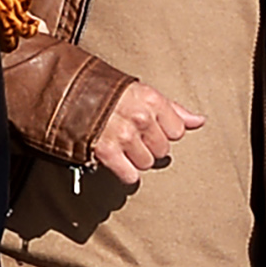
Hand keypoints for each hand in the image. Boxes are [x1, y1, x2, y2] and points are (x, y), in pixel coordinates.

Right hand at [86, 79, 203, 182]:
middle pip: (162, 150)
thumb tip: (199, 121)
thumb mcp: (141, 91)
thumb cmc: (105, 91)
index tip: (148, 127)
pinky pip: (129, 175)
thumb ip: (172, 108)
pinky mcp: (106, 151)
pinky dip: (124, 172)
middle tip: (131, 136)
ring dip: (135, 158)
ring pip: (146, 163)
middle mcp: (140, 118)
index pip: (177, 131)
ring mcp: (123, 135)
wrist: (66, 92)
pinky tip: (116, 159)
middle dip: (148, 146)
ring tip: (121, 145)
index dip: (163, 132)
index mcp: (151, 100)